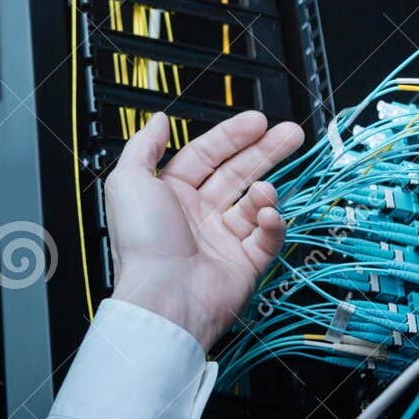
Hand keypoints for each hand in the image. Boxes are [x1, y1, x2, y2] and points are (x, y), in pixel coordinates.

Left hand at [104, 110, 304, 350]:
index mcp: (171, 194)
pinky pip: (267, 237)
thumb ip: (144, 145)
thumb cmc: (143, 244)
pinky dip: (272, 224)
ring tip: (264, 192)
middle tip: (290, 134)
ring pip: (255, 204)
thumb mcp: (128, 181)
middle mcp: (197, 215)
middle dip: (265, 152)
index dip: (232, 136)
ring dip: (264, 192)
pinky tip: (268, 214)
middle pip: (237, 173)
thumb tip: (158, 120)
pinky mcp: (244, 264)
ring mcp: (222, 239)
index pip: (207, 155)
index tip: (258, 121)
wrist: (164, 297)